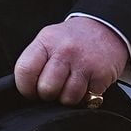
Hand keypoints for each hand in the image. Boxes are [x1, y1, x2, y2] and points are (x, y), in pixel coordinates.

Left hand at [14, 18, 128, 105]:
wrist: (105, 30)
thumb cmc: (71, 39)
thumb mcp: (48, 40)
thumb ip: (36, 61)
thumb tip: (26, 87)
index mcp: (45, 41)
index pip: (25, 70)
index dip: (25, 88)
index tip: (30, 92)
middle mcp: (64, 51)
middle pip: (46, 89)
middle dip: (48, 95)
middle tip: (54, 89)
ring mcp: (83, 63)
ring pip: (67, 98)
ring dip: (67, 99)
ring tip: (70, 86)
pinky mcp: (101, 75)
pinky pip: (87, 100)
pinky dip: (85, 98)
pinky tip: (85, 85)